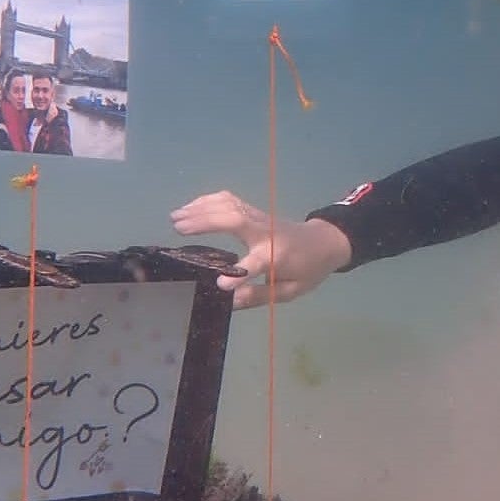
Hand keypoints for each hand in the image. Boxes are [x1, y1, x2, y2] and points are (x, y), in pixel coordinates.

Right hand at [169, 189, 352, 308]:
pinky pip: (230, 200)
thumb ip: (259, 296)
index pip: (258, 263)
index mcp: (277, 256)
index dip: (239, 274)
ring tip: (175, 217)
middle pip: (236, 219)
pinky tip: (191, 207)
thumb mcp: (290, 291)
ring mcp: (260, 218)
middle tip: (177, 227)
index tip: (220, 284)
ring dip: (201, 207)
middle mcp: (266, 232)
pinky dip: (208, 200)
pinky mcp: (254, 211)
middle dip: (206, 221)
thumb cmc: (307, 270)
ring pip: (230, 204)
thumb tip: (230, 300)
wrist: (323, 242)